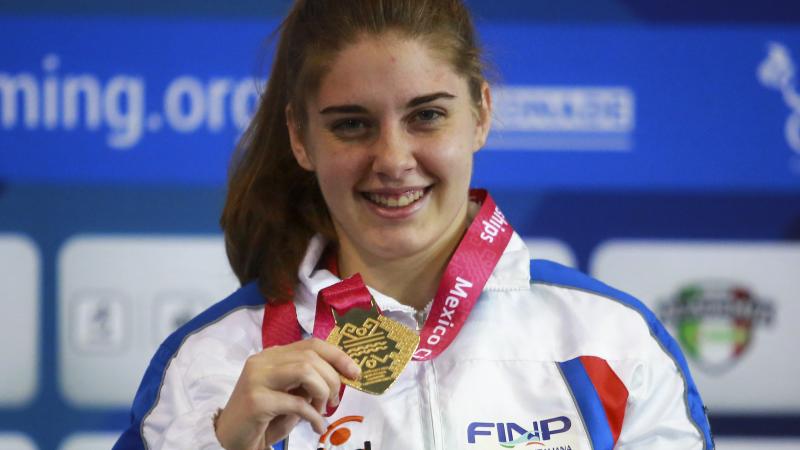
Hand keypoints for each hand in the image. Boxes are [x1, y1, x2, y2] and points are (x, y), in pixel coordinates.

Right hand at [214, 338, 360, 449]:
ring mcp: (256, 378)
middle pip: (311, 356)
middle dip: (332, 379)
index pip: (312, 344)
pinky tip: (316, 427)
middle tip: (335, 401)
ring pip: (305, 370)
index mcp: (272, 355)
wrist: (231, 440)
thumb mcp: (291, 395)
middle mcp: (262, 361)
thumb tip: (339, 376)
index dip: (337, 356)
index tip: (355, 372)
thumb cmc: (264, 418)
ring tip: (322, 411)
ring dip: (322, 392)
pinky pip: (296, 403)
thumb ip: (308, 382)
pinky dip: (314, 416)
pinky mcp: (256, 400)